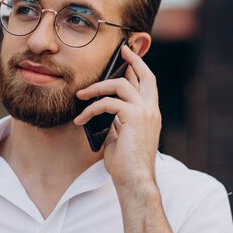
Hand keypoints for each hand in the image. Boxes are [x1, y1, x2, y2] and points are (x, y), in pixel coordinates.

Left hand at [74, 45, 160, 188]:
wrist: (134, 181)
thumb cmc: (126, 164)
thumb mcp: (120, 137)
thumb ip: (117, 120)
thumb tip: (104, 109)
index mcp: (150, 114)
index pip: (148, 84)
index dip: (139, 68)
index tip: (128, 57)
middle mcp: (151, 110)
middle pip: (145, 75)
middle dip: (132, 60)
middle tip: (120, 51)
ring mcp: (145, 112)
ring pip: (120, 85)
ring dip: (97, 88)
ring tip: (81, 96)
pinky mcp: (134, 117)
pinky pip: (108, 103)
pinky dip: (91, 109)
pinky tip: (80, 120)